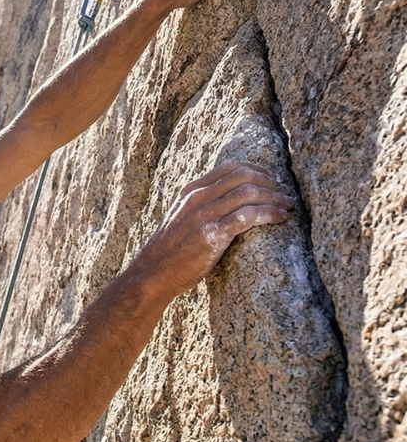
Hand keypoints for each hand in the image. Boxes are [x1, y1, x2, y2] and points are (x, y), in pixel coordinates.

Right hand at [137, 160, 295, 297]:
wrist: (153, 274)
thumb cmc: (169, 252)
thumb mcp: (179, 219)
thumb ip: (199, 206)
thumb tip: (225, 202)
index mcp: (190, 192)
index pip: (229, 168)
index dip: (256, 169)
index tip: (271, 178)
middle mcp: (198, 198)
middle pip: (244, 177)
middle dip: (271, 182)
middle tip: (286, 193)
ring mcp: (204, 215)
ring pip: (249, 193)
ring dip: (275, 198)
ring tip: (288, 206)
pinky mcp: (212, 234)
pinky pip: (248, 216)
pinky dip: (269, 214)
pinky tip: (280, 219)